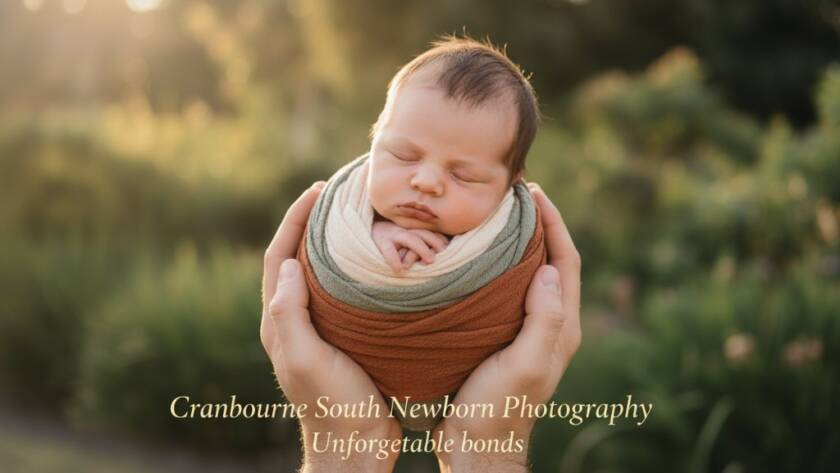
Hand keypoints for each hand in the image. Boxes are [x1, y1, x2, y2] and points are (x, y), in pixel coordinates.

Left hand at [261, 182, 402, 472]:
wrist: (357, 445)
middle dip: (311, 221)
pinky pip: (343, 290)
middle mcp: (294, 320)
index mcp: (279, 321)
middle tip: (337, 193)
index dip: (293, 220)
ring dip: (332, 240)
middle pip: (296, 257)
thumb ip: (290, 315)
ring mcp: (319, 328)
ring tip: (356, 214)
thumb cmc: (334, 404)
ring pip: (321, 272)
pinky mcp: (343, 336)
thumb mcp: (308, 360)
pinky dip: (354, 267)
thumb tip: (289, 265)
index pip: (279, 257)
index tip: (317, 190)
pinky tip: (376, 258)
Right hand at [371, 220, 448, 272]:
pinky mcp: (380, 242)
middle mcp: (404, 230)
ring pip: (410, 239)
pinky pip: (389, 250)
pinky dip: (394, 260)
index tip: (449, 248)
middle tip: (445, 253)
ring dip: (422, 249)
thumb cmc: (390, 240)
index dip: (441, 239)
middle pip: (424, 233)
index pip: (430, 232)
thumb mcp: (406, 239)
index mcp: (412, 229)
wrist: (365, 231)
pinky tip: (399, 270)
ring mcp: (392, 235)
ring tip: (430, 261)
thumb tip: (440, 254)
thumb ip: (419, 244)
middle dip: (436, 242)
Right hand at [434, 183, 581, 472]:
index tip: (535, 194)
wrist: (475, 442)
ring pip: (530, 273)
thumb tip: (550, 270)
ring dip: (520, 242)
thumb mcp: (524, 364)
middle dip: (540, 224)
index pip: (567, 262)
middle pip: (553, 261)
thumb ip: (544, 320)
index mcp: (562, 327)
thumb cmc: (497, 406)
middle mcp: (551, 324)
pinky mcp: (506, 335)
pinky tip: (477, 256)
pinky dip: (500, 264)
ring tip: (497, 215)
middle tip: (515, 195)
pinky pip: (509, 288)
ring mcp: (529, 329)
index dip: (555, 224)